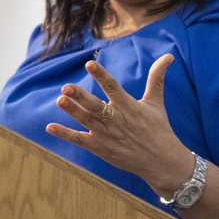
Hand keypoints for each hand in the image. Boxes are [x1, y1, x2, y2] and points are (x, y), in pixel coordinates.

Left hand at [45, 53, 192, 193]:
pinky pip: (80, 140)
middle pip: (96, 106)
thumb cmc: (158, 129)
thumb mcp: (156, 102)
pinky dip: (65, 134)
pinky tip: (50, 127)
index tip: (89, 64)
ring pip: (87, 121)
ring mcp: (107, 135)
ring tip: (60, 99)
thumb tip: (168, 56)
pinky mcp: (101, 148)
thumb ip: (156, 78)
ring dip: (72, 111)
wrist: (162, 162)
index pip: (113, 88)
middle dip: (80, 97)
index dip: (101, 76)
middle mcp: (117, 120)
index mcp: (129, 106)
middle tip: (66, 87)